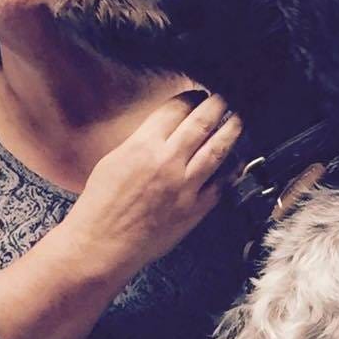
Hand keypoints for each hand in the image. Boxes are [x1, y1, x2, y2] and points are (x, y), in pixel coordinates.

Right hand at [64, 91, 242, 276]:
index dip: (191, 96)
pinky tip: (236, 160)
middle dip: (217, 105)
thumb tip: (164, 129)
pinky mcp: (194, 210)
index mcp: (143, 146)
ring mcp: (185, 187)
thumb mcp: (113, 160)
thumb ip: (141, 141)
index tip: (198, 93)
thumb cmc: (100, 204)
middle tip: (225, 98)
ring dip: (232, 131)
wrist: (102, 244)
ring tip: (238, 120)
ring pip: (218, 149)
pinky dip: (231, 169)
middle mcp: (168, 162)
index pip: (176, 109)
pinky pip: (221, 184)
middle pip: (202, 123)